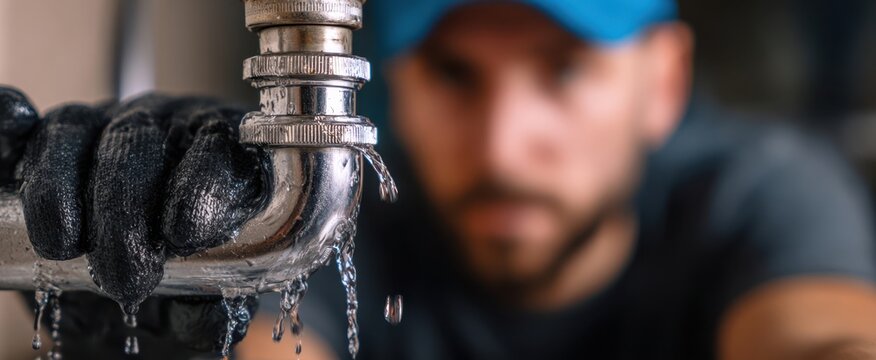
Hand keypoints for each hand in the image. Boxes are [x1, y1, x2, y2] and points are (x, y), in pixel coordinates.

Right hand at [1, 86, 267, 353]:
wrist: (125, 291)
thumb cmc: (173, 286)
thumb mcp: (192, 302)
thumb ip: (205, 307)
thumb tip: (211, 318)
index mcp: (216, 153)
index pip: (216, 145)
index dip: (200, 184)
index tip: (184, 235)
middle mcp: (160, 126)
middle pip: (138, 140)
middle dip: (125, 211)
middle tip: (124, 276)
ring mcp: (99, 124)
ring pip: (75, 129)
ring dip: (60, 187)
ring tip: (63, 246)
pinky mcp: (44, 139)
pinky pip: (16, 122)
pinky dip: (7, 123)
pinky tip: (15, 125)